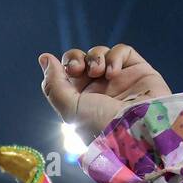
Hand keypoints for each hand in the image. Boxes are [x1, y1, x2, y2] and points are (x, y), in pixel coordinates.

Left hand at [38, 44, 171, 142]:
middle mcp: (98, 90)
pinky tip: (113, 73)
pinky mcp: (138, 71)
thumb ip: (54, 84)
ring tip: (98, 72)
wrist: (138, 130)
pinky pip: (122, 51)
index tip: (67, 71)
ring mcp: (118, 80)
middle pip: (79, 60)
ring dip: (95, 57)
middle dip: (75, 58)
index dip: (63, 66)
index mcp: (80, 102)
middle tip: (78, 68)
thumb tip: (43, 57)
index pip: (65, 75)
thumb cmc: (101, 125)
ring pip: (99, 53)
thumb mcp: (70, 109)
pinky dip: (115, 56)